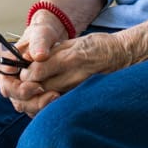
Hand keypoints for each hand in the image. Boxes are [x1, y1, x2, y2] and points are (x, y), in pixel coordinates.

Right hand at [0, 13, 68, 116]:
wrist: (51, 39)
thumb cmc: (42, 34)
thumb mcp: (41, 34)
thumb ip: (39, 43)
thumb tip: (39, 56)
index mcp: (7, 66)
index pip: (7, 85)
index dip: (20, 90)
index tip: (37, 86)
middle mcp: (12, 81)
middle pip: (16, 100)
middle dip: (33, 101)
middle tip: (52, 94)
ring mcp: (22, 90)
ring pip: (27, 107)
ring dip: (41, 106)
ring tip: (57, 96)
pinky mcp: (33, 95)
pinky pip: (36, 107)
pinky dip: (46, 107)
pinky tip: (59, 99)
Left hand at [0, 28, 132, 116]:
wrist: (122, 56)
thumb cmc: (97, 46)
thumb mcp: (73, 42)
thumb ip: (51, 52)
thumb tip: (30, 59)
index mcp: (69, 58)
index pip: (35, 72)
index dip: (25, 72)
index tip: (25, 70)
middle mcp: (73, 76)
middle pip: (38, 88)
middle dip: (28, 86)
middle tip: (28, 81)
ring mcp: (78, 89)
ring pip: (47, 100)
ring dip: (37, 97)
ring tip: (36, 89)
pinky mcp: (81, 96)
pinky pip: (58, 105)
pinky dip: (49, 103)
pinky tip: (48, 96)